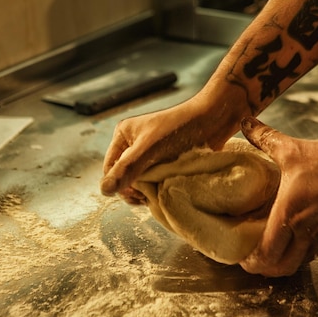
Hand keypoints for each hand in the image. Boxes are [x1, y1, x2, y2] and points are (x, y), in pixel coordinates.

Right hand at [100, 99, 226, 203]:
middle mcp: (133, 145)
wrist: (213, 120)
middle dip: (133, 189)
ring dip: (146, 190)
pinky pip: (154, 180)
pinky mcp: (164, 162)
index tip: (137, 192)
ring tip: (158, 192)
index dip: (119, 184)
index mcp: (123, 136)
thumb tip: (104, 191)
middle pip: (123, 177)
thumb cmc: (179, 128)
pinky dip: (157, 187)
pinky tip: (165, 190)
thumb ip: (127, 169)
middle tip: (147, 196)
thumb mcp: (149, 150)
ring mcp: (149, 154)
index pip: (110, 168)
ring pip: (139, 181)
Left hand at [238, 117, 317, 276]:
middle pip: (281, 268)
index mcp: (288, 217)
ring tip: (268, 250)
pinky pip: (313, 252)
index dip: (250, 261)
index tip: (238, 255)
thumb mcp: (293, 150)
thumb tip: (246, 124)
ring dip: (281, 263)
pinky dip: (298, 253)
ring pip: (298, 263)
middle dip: (263, 269)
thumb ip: (266, 138)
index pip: (266, 255)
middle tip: (251, 258)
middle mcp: (304, 233)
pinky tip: (292, 239)